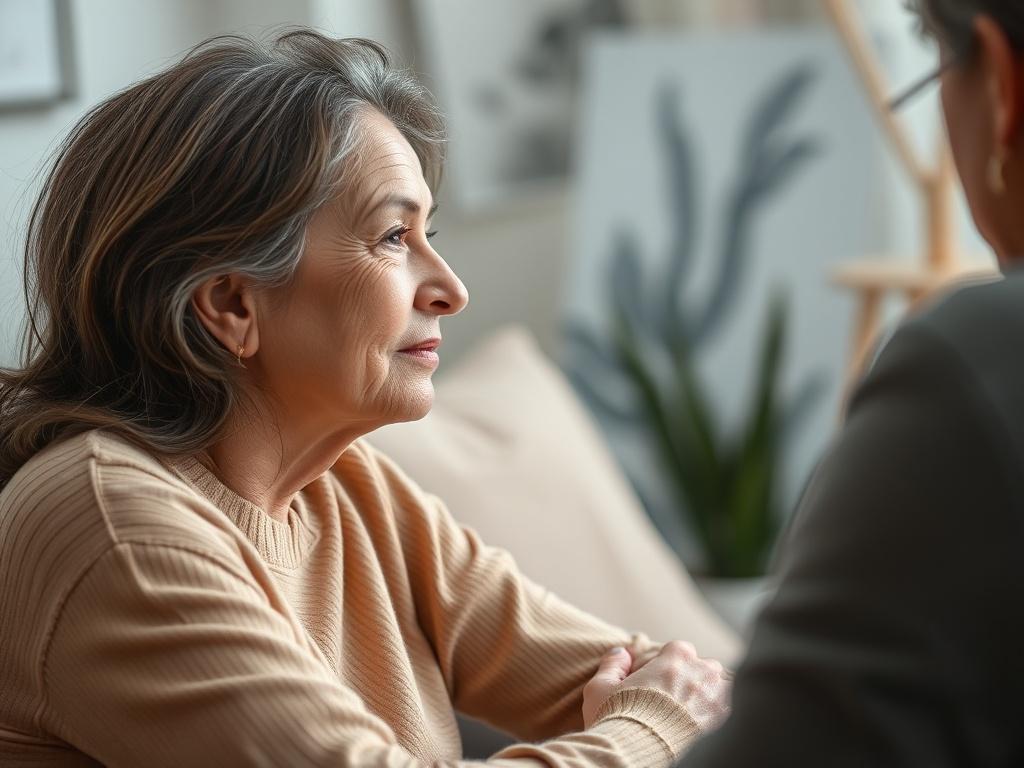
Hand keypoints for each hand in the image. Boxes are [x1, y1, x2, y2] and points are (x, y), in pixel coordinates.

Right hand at [581, 641, 730, 730]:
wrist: (637, 754)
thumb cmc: (617, 719)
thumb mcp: (600, 688)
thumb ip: (612, 664)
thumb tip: (621, 652)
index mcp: (675, 657)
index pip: (679, 649)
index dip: (667, 664)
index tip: (657, 681)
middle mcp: (702, 672)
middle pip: (704, 667)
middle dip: (693, 680)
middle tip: (674, 702)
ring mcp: (718, 697)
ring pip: (721, 689)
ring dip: (709, 698)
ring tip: (690, 718)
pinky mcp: (725, 724)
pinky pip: (730, 713)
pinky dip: (719, 718)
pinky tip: (702, 730)